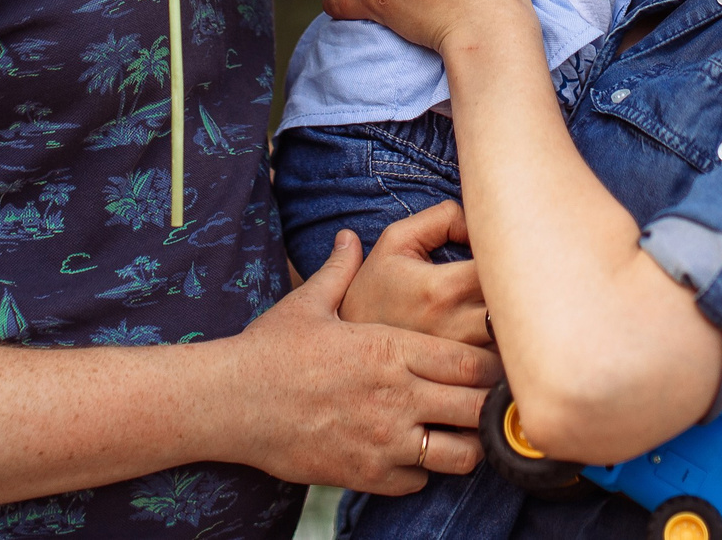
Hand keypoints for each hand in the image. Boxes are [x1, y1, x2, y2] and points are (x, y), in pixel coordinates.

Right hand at [225, 229, 492, 492]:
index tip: (493, 363)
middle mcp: (396, 396)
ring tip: (455, 432)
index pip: (470, 362)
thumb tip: (348, 237)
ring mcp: (383, 441)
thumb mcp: (309, 303)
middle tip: (487, 401)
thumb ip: (339, 269)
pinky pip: (420, 483)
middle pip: (477, 408)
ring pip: (460, 455)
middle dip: (489, 405)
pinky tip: (411, 453)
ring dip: (465, 444)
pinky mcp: (366, 475)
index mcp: (390, 349)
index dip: (490, 365)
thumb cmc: (270, 350)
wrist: (228, 404)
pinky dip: (423, 471)